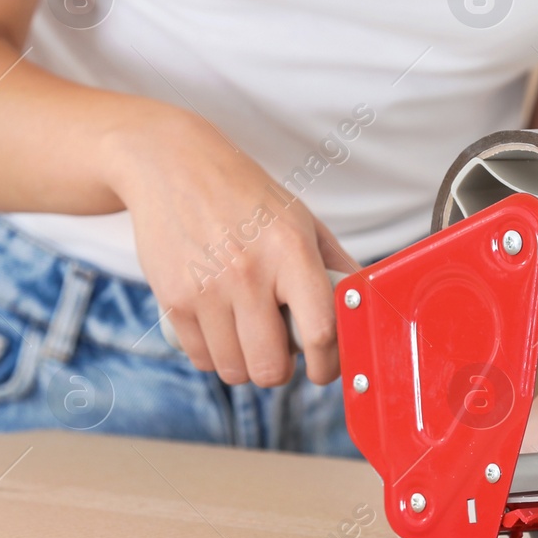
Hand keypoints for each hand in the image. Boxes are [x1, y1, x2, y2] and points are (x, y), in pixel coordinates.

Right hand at [109, 108, 356, 387]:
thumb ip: (335, 266)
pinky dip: (214, 354)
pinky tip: (220, 327)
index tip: (323, 369)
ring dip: (245, 364)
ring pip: (234, 371)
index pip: (320, 330)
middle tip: (280, 352)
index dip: (327, 364)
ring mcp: (206, 289)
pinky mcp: (173, 299)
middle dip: (280, 370)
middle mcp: (248, 272)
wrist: (172, 166)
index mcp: (290, 250)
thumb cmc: (244, 195)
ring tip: (247, 334)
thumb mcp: (300, 219)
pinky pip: (201, 358)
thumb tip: (364, 308)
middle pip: (270, 367)